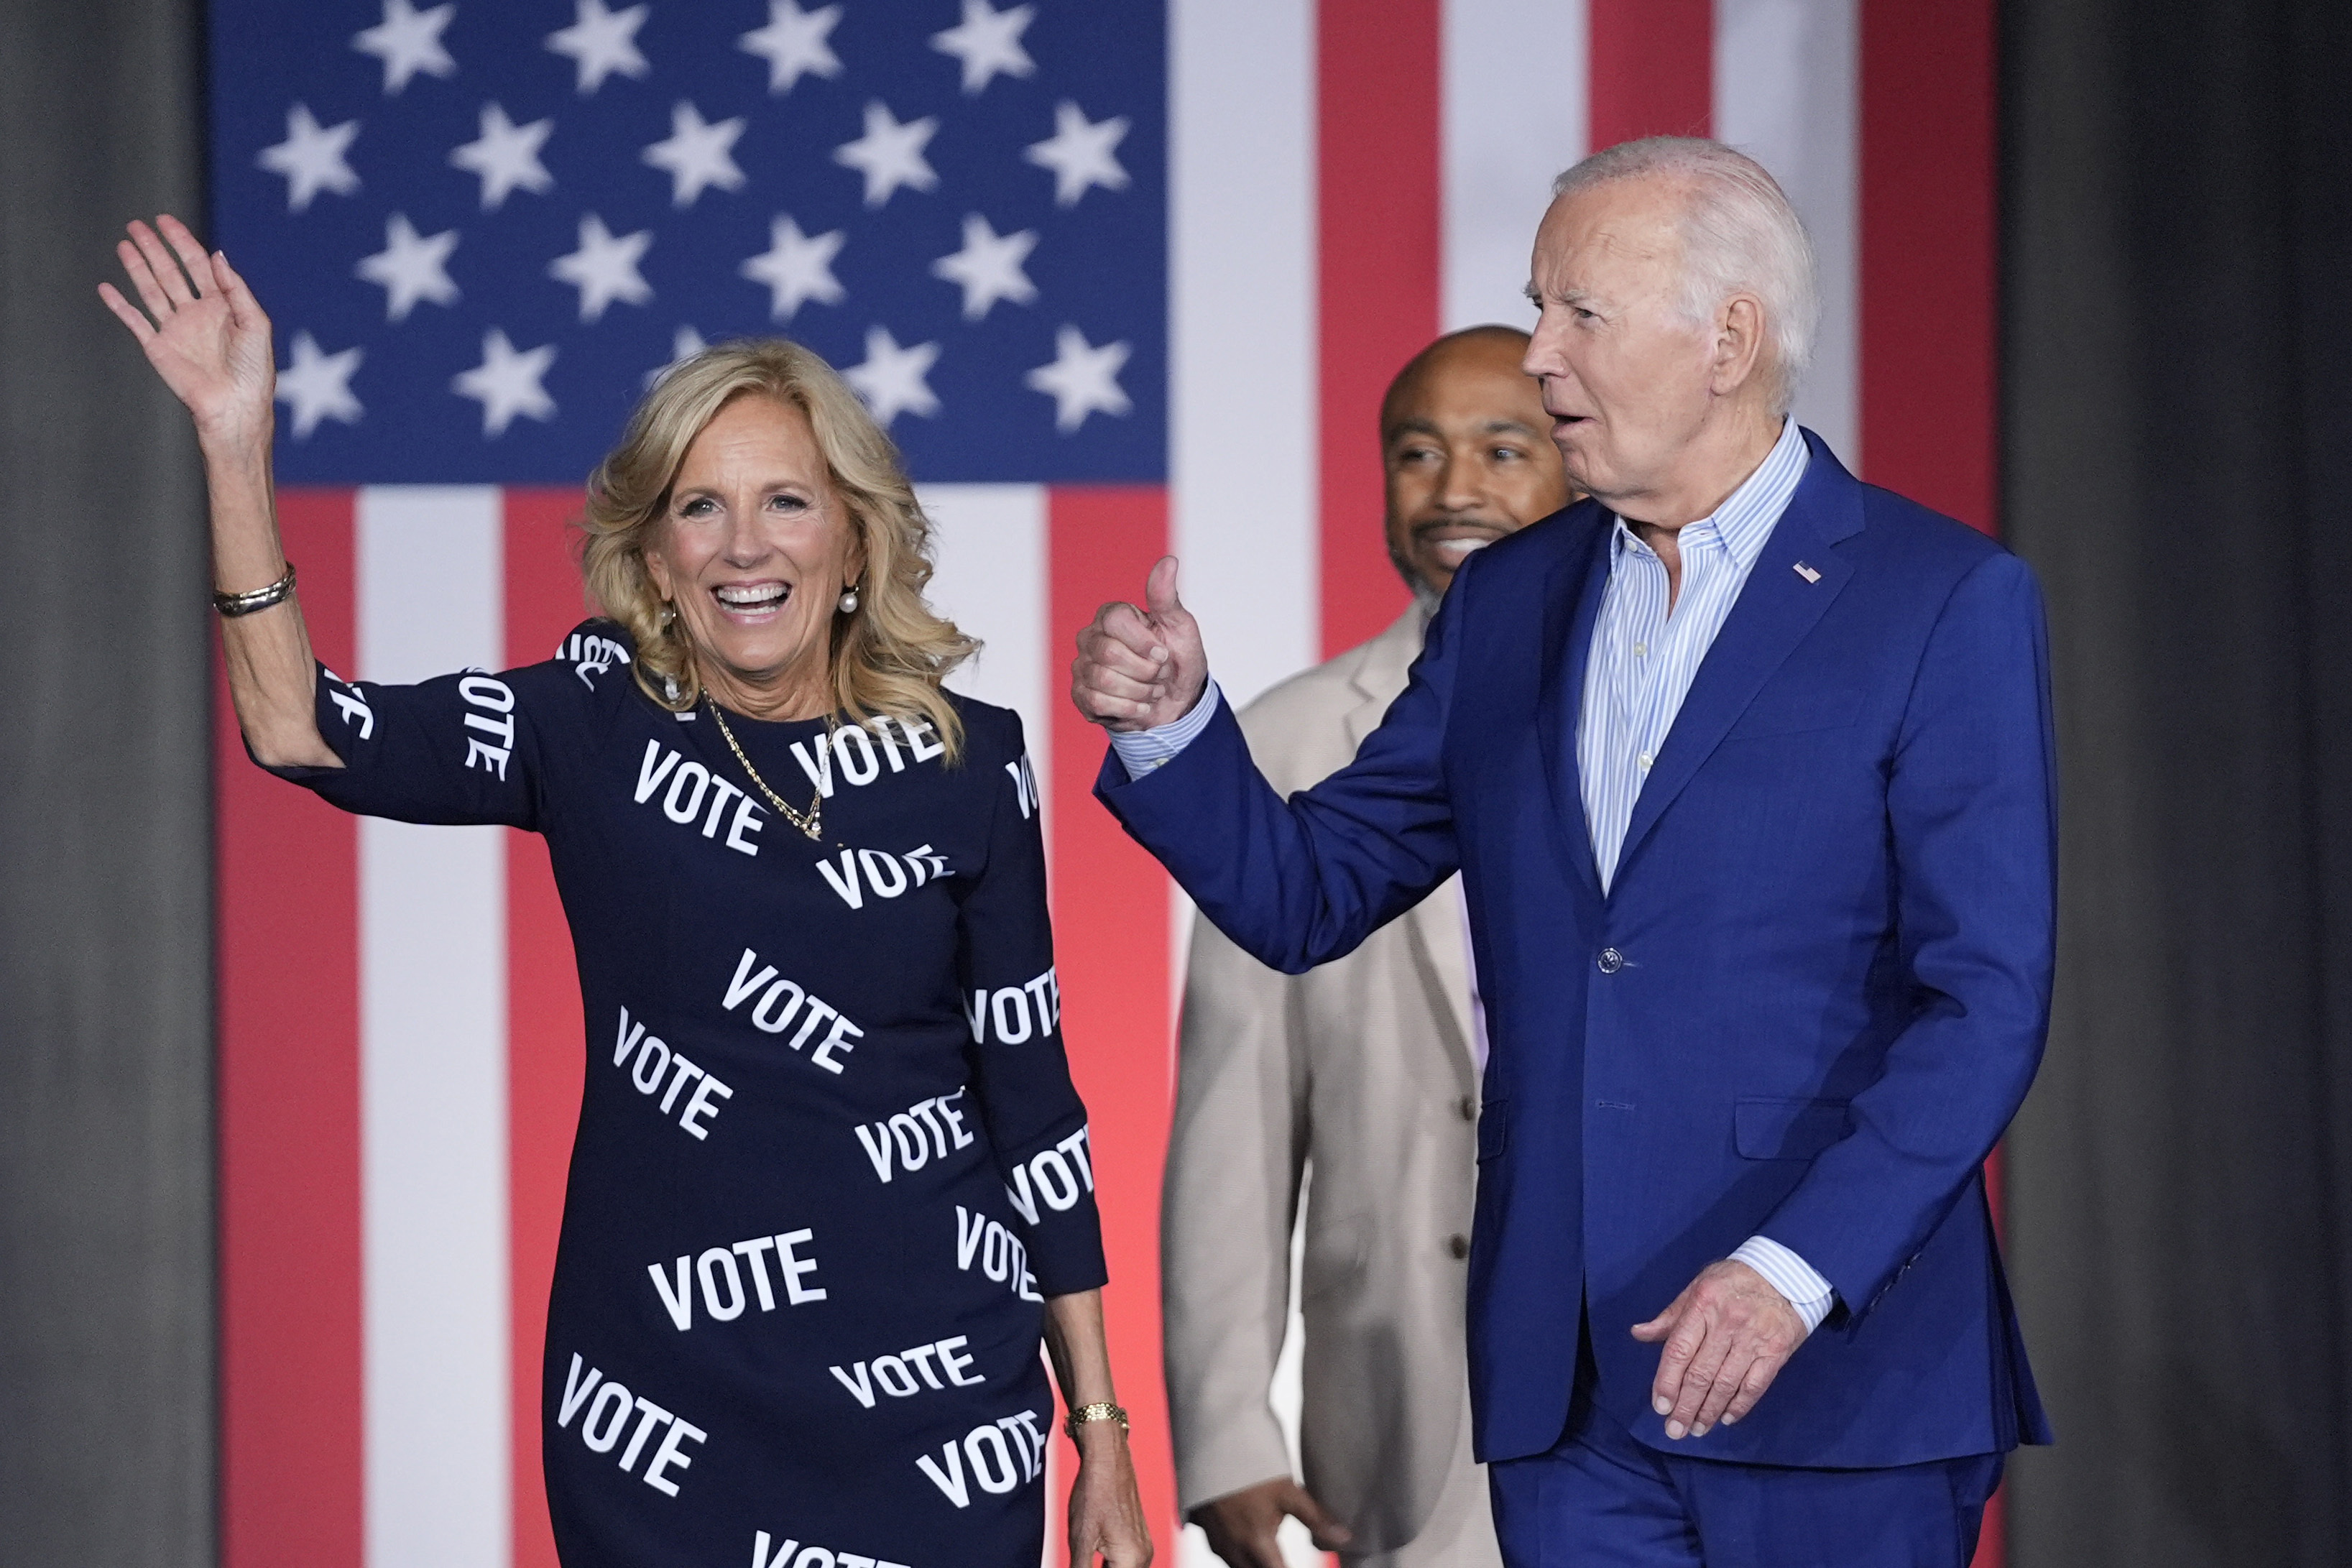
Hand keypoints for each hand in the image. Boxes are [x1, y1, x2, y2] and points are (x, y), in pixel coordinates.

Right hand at [97, 215, 275, 450]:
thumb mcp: (255, 323)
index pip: (198, 265)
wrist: (235, 406)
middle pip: (171, 272)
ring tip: (124, 243)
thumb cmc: (254, 370)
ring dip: (137, 267)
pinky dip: (120, 305)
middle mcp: (196, 313)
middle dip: (154, 248)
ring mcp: (176, 329)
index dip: (182, 242)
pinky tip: (107, 287)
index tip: (165, 221)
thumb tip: (217, 254)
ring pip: (151, 289)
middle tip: (137, 225)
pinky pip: (135, 321)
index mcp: (221, 305)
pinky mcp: (158, 347)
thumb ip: (236, 288)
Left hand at [1068, 1425, 1153, 1566]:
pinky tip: (1090, 1563)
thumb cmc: (1095, 1491)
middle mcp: (1143, 1556)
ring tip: (1082, 1561)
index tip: (1079, 1566)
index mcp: (1132, 1560)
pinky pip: (1124, 1563)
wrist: (1107, 1459)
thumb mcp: (1081, 1540)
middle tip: (1079, 1563)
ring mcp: (1142, 1547)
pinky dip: (1108, 1567)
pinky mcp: (1136, 1539)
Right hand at [1071, 556, 1207, 732]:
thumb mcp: (1179, 626)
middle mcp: (1090, 638)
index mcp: (1111, 615)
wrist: (1178, 702)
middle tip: (1158, 674)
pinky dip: (1129, 709)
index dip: (1144, 642)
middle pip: (1109, 653)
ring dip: (1140, 691)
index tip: (1162, 653)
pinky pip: (1098, 702)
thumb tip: (1169, 561)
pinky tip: (1139, 705)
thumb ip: (1166, 596)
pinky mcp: (1081, 696)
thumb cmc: (1177, 659)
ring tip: (1150, 690)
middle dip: (1145, 671)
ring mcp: (1082, 667)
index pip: (1115, 620)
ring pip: (1104, 680)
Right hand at [1190, 1476, 1351, 1567]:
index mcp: (1257, 1543)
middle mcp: (1232, 1549)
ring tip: (1265, 1541)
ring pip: (1236, 1564)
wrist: (1206, 1442)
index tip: (1299, 1564)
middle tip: (1281, 1555)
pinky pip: (1221, 1549)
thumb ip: (1316, 1519)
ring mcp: (1214, 1540)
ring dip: (1253, 1560)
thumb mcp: (1288, 1491)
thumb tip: (1345, 1538)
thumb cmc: (1249, 1465)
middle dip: (1272, 1567)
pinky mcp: (1201, 1528)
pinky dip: (1235, 1548)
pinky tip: (1241, 1530)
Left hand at [1630, 1258, 1806, 1439]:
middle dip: (1685, 1407)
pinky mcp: (1776, 1352)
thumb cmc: (1734, 1280)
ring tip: (1697, 1429)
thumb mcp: (1698, 1287)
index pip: (1679, 1350)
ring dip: (1709, 1412)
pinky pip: (1754, 1386)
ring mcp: (1754, 1339)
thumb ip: (1671, 1316)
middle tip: (1675, 1431)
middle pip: (1701, 1374)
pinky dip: (1739, 1406)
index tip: (1660, 1407)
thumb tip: (1638, 1333)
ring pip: (1726, 1384)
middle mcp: (1727, 1324)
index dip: (1667, 1381)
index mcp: (1703, 1305)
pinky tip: (1726, 1419)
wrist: (1787, 1272)